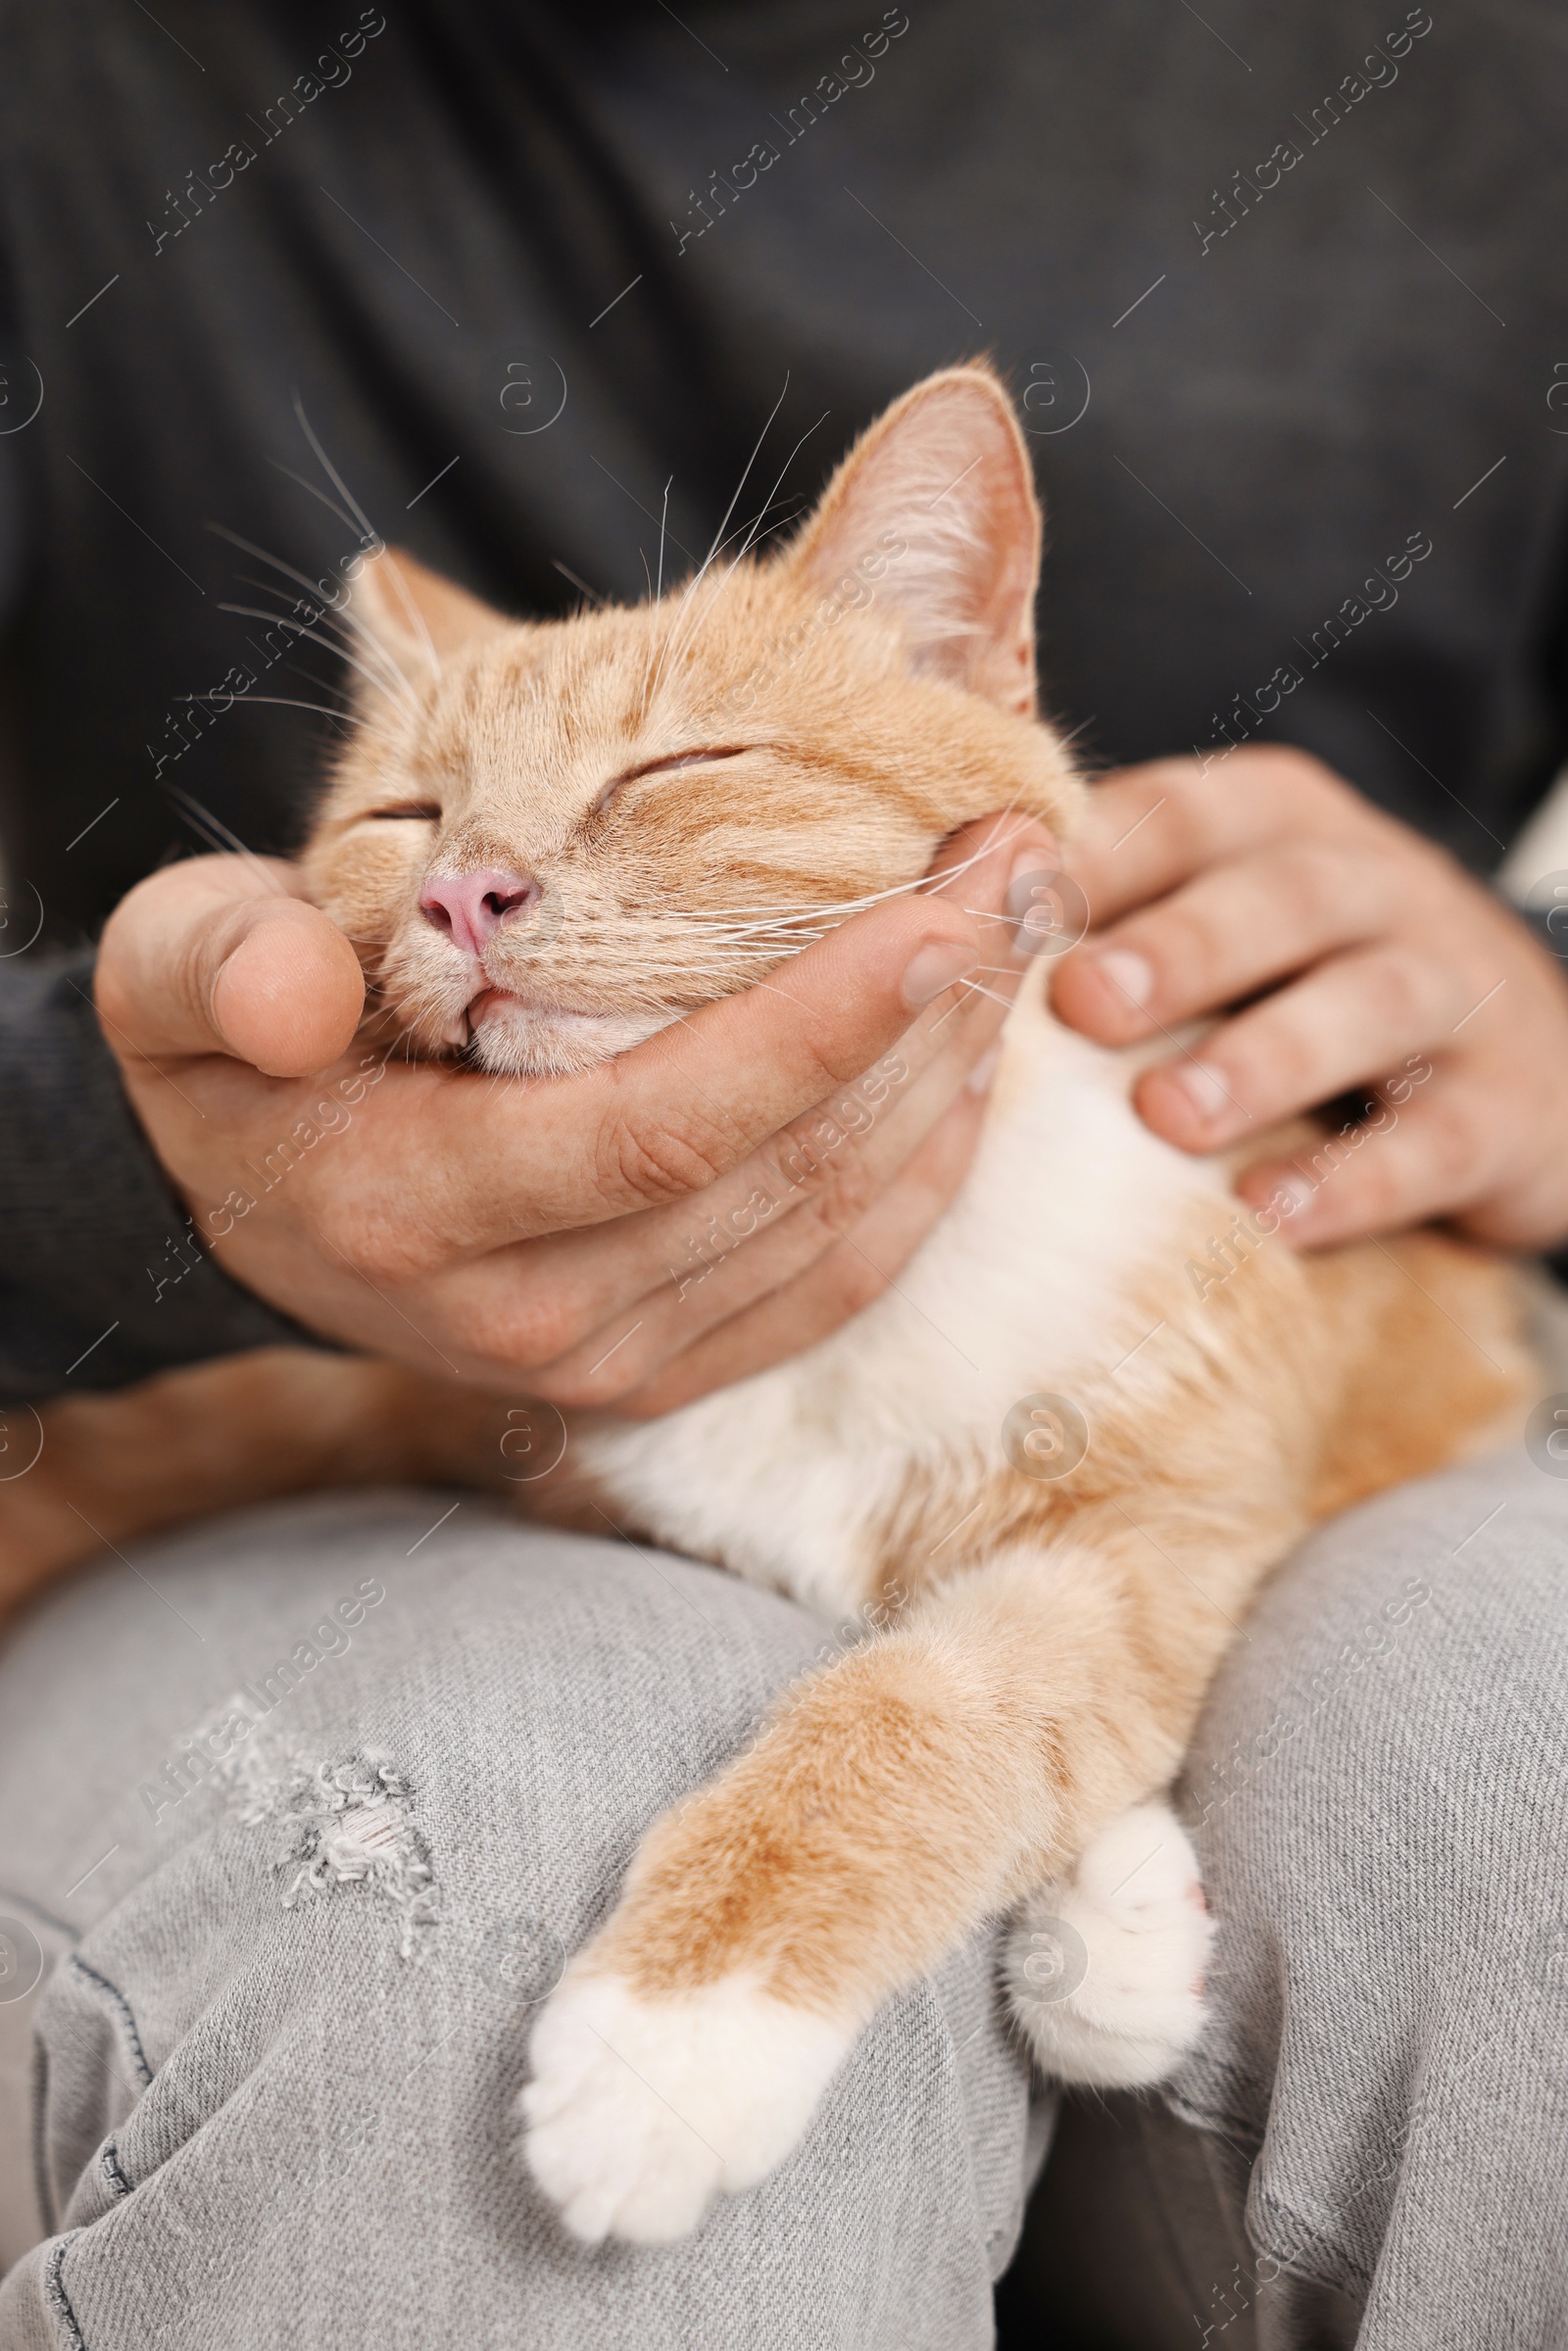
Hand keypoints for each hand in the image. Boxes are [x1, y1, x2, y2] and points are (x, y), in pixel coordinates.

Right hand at [95, 817, 1050, 1414]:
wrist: (248, 1200)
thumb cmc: (231, 1060)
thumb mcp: (173, 979)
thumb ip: (216, 963)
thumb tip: (294, 990)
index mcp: (418, 1209)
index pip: (669, 1125)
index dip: (826, 1021)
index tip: (947, 901)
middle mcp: (528, 1317)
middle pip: (785, 1173)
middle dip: (931, 1017)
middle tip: (1025, 866)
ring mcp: (606, 1364)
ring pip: (834, 1229)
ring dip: (948, 1080)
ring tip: (1020, 933)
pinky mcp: (663, 1376)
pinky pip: (832, 1287)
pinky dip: (922, 1180)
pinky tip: (969, 1067)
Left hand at [1050, 747, 1567, 1250]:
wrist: (1524, 1071)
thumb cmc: (1305, 989)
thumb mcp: (1223, 924)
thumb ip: (1105, 915)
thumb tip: (922, 933)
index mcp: (1274, 823)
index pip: (1178, 814)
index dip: (1096, 855)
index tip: (1004, 904)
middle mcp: (1372, 882)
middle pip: (1279, 895)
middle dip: (1180, 946)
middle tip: (1084, 1001)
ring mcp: (1453, 989)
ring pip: (1366, 1002)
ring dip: (1263, 1057)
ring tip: (1167, 1117)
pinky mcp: (1505, 1107)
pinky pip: (1436, 1137)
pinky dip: (1355, 1178)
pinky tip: (1271, 1216)